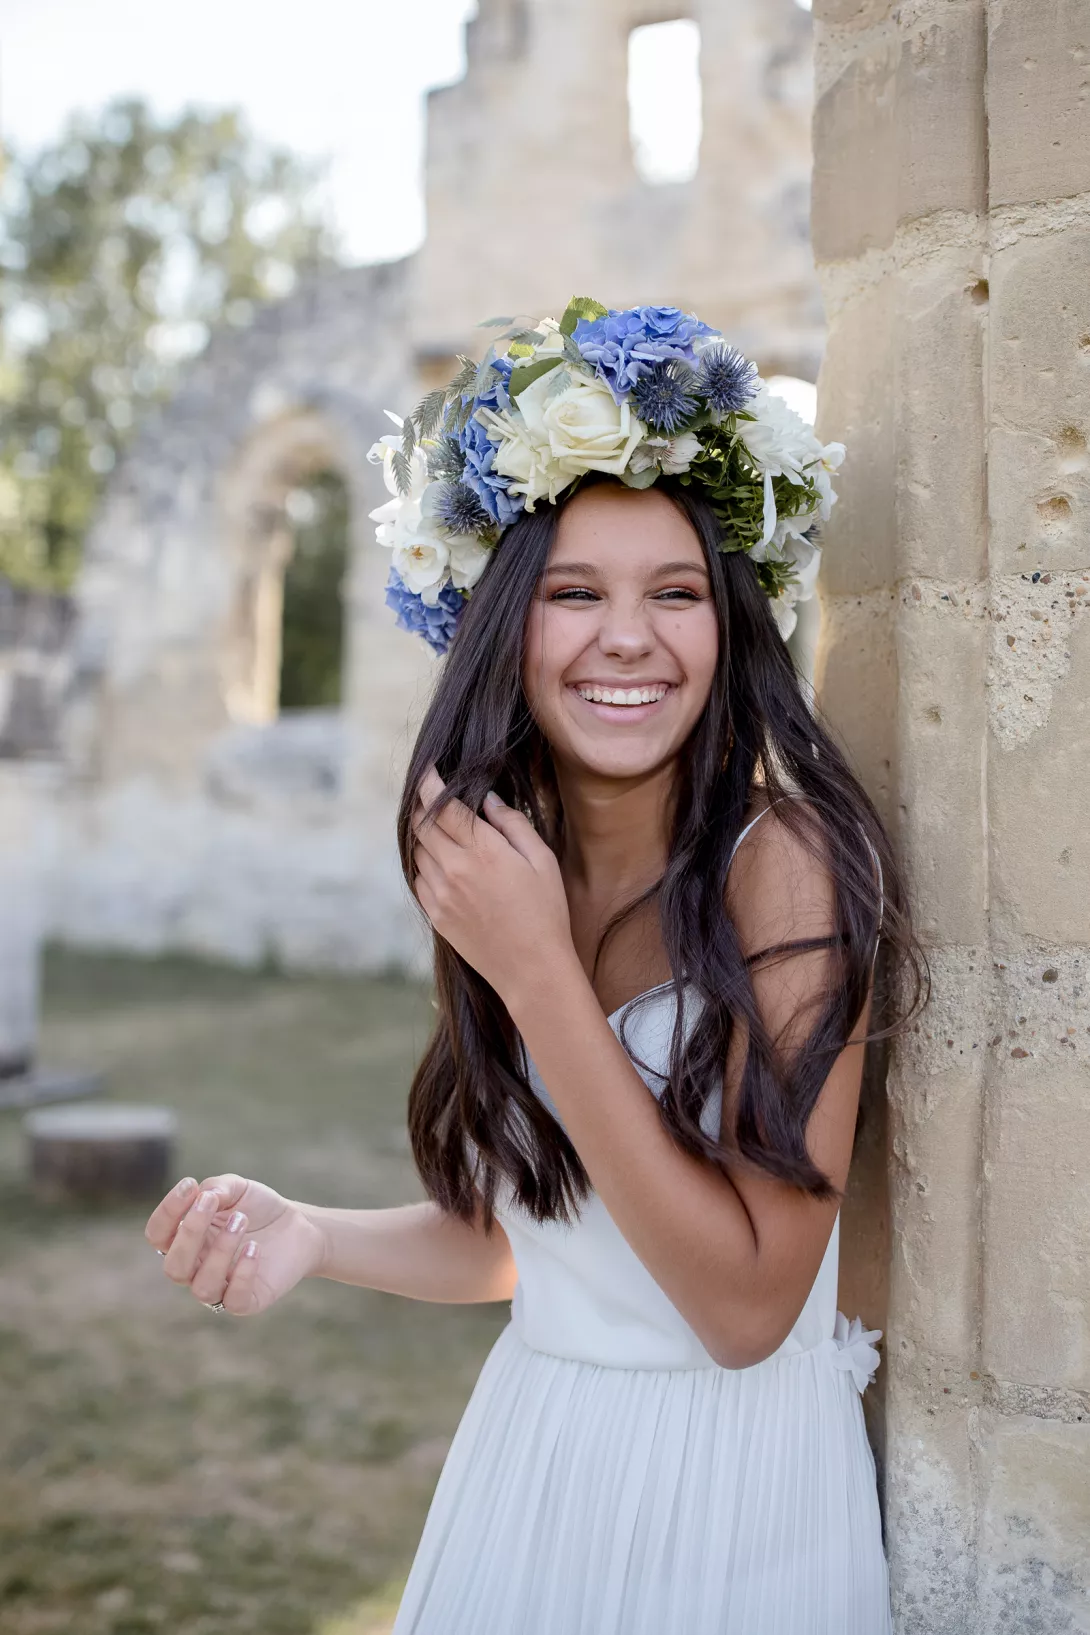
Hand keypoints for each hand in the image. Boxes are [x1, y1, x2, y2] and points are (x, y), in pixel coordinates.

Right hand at [144, 1173, 326, 1316]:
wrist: (297, 1225)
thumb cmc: (257, 1208)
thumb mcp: (237, 1188)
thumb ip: (216, 1188)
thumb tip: (200, 1195)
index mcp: (186, 1240)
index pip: (158, 1235)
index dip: (167, 1212)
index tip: (190, 1184)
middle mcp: (196, 1268)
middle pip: (174, 1267)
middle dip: (190, 1232)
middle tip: (213, 1202)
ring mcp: (220, 1288)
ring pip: (203, 1287)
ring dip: (219, 1252)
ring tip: (240, 1220)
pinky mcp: (247, 1301)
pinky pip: (234, 1301)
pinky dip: (242, 1274)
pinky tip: (254, 1248)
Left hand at [411, 766, 575, 1003]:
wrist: (532, 969)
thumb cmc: (546, 912)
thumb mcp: (542, 861)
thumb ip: (513, 825)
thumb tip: (488, 801)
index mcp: (483, 851)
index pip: (443, 806)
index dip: (430, 784)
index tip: (427, 771)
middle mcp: (455, 869)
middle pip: (421, 826)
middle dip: (421, 806)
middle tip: (429, 796)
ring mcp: (441, 894)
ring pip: (417, 852)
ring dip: (423, 836)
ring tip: (439, 831)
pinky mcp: (436, 915)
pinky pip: (419, 880)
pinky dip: (425, 866)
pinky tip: (443, 866)